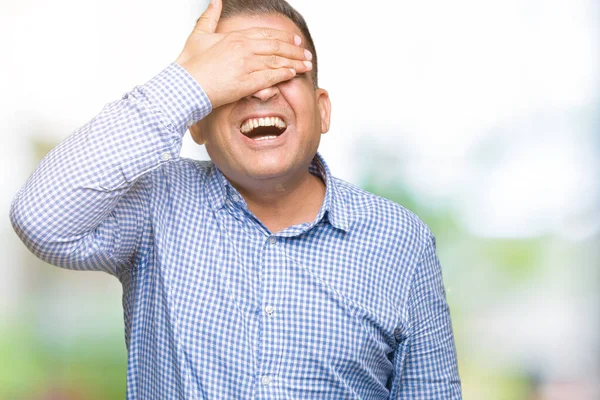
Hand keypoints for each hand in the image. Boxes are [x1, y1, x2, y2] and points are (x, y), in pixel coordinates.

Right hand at [175, 0, 312, 108]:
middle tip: (307, 54)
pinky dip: (284, 74)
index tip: (295, 41)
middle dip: (295, 50)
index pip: (266, 34)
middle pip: (276, 47)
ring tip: (306, 65)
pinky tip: (293, 74)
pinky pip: (271, 76)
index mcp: (235, 37)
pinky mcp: (246, 82)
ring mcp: (246, 65)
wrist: (184, 85)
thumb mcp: (199, 35)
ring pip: (277, 61)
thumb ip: (210, 17)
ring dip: (294, 63)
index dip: (284, 38)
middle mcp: (244, 48)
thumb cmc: (190, 65)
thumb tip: (216, 1)